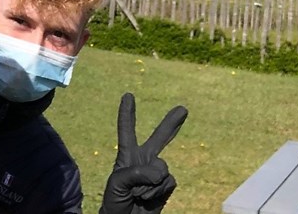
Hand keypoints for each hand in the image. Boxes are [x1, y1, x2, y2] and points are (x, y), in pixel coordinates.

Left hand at [100, 93, 187, 213]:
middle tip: (183, 109)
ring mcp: (156, 173)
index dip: (127, 114)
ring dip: (150, 183)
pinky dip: (159, 190)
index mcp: (126, 156)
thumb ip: (136, 172)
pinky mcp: (166, 186)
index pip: (126, 131)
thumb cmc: (114, 202)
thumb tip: (160, 172)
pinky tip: (149, 198)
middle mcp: (143, 161)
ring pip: (162, 167)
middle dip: (171, 123)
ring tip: (138, 194)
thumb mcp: (117, 183)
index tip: (128, 96)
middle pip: (159, 138)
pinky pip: (169, 181)